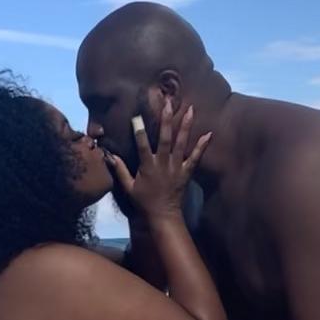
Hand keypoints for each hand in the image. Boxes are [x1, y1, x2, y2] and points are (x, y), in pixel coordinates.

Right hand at [106, 101, 210, 222]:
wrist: (163, 215)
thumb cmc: (144, 201)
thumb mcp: (128, 187)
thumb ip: (120, 170)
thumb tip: (110, 155)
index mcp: (148, 166)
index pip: (142, 145)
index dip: (139, 131)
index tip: (136, 116)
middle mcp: (163, 164)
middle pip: (165, 139)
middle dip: (166, 120)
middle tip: (168, 103)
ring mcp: (177, 167)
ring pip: (181, 143)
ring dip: (186, 126)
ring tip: (191, 109)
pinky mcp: (187, 172)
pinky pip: (196, 158)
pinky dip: (202, 146)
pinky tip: (209, 134)